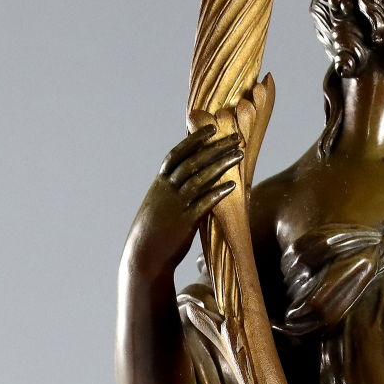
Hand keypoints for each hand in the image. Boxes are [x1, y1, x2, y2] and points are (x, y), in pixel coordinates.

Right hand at [122, 124, 243, 284]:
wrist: (144, 256)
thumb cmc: (155, 232)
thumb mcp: (159, 206)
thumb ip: (173, 192)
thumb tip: (189, 183)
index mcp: (160, 183)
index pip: (178, 154)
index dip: (195, 139)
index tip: (211, 127)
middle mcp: (167, 190)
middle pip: (193, 161)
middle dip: (216, 147)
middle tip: (236, 137)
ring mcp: (176, 205)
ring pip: (200, 178)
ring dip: (221, 164)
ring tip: (239, 155)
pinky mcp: (185, 222)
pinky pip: (204, 203)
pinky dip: (219, 192)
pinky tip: (233, 185)